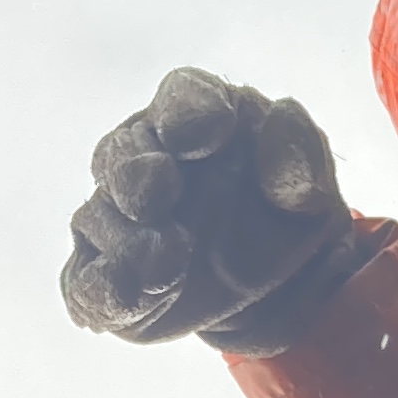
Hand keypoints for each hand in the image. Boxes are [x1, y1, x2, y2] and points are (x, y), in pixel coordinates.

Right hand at [62, 68, 357, 344]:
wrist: (280, 284)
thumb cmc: (285, 211)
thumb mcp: (310, 180)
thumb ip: (297, 153)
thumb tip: (281, 143)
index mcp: (198, 118)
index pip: (181, 97)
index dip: (185, 110)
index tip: (206, 133)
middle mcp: (147, 159)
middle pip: (120, 152)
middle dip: (135, 173)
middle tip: (160, 194)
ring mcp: (120, 219)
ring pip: (97, 219)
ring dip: (125, 242)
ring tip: (168, 267)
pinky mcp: (110, 276)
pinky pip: (87, 282)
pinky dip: (102, 292)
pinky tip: (129, 300)